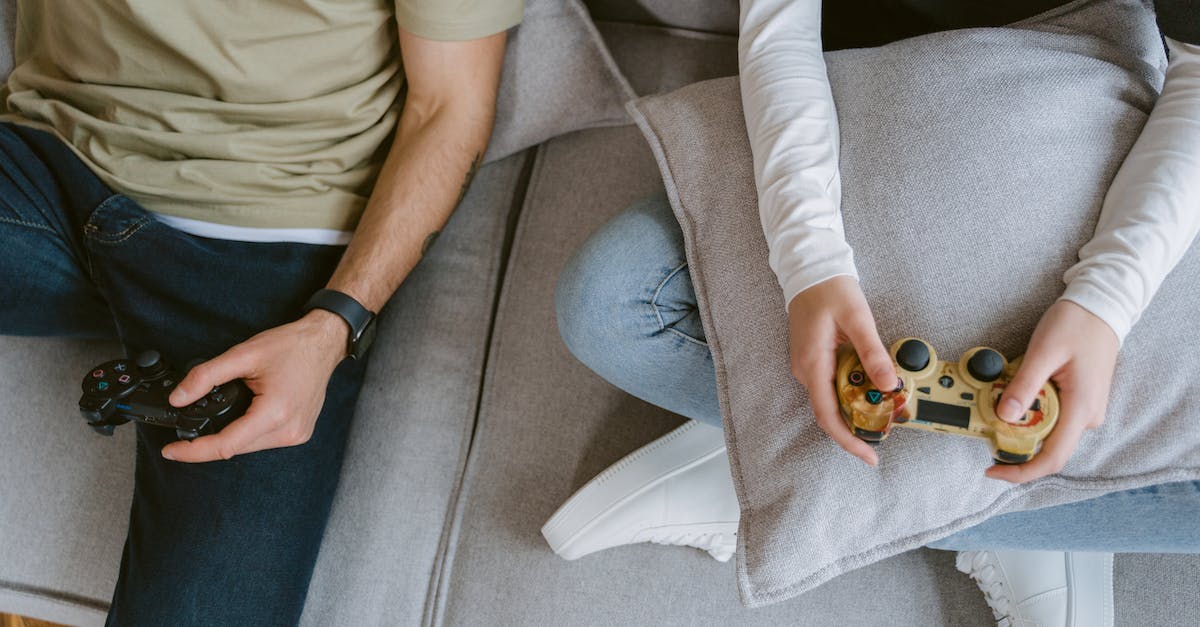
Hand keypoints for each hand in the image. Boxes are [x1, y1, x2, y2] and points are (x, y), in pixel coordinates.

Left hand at [160, 310, 348, 462]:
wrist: (324, 344)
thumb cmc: (292, 346)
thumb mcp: (244, 354)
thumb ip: (206, 376)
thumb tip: (179, 397)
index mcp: (276, 413)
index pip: (226, 444)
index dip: (194, 451)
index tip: (171, 450)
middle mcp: (289, 431)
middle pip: (236, 449)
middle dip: (207, 443)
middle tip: (184, 434)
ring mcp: (297, 434)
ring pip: (249, 447)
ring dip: (228, 437)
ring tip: (216, 417)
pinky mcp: (300, 433)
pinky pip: (264, 441)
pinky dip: (246, 433)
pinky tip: (242, 416)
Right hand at [788, 276, 896, 465]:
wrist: (809, 269)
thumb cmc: (831, 289)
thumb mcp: (858, 318)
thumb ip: (873, 353)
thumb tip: (890, 385)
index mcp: (813, 364)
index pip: (828, 416)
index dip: (849, 440)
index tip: (870, 455)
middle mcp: (805, 370)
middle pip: (829, 413)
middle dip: (856, 428)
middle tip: (887, 434)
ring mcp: (806, 366)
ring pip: (830, 400)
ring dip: (855, 410)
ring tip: (884, 411)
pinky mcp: (812, 360)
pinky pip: (830, 386)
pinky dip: (850, 394)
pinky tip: (869, 389)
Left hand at [986, 300, 1118, 482]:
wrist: (1102, 307)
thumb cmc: (1076, 324)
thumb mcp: (1043, 352)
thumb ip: (1024, 386)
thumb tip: (1005, 418)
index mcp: (1082, 409)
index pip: (1052, 458)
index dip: (1021, 471)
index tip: (992, 470)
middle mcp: (1087, 417)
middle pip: (1046, 447)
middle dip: (1013, 441)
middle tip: (985, 419)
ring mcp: (1085, 410)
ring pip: (1047, 431)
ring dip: (1020, 422)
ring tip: (1001, 396)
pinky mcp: (1079, 401)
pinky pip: (1052, 416)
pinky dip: (1030, 410)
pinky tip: (1018, 391)